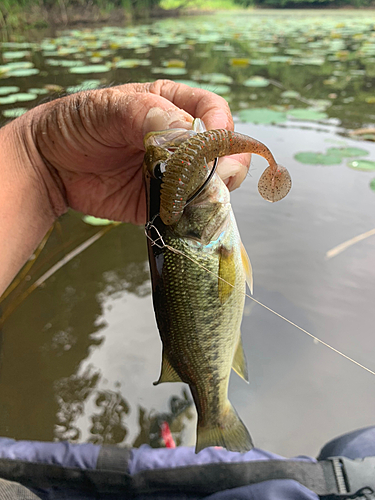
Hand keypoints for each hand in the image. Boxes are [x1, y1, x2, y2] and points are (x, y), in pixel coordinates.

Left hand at [18, 80, 249, 225]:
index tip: (213, 136)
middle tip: (219, 174)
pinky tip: (191, 214)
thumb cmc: (77, 125)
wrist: (50, 166)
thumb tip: (184, 129)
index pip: (213, 110)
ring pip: (214, 182)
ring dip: (218, 190)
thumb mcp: (108, 109)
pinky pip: (189, 210)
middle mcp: (179, 140)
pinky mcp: (163, 203)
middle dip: (228, 161)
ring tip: (206, 193)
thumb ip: (145, 113)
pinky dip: (197, 214)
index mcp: (171, 106)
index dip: (220, 123)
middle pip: (222, 150)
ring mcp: (174, 174)